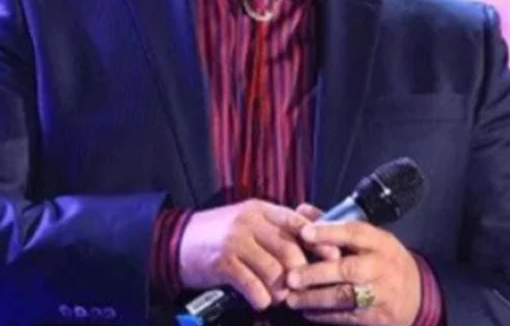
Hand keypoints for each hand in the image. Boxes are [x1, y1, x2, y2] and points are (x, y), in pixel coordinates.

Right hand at [178, 199, 310, 310]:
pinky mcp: (223, 263)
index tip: (333, 258)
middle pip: (290, 249)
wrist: (176, 242)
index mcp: (261, 209)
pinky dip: (262, 299)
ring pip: (275, 270)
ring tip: (279, 297)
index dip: (319, 241)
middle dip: (300, 274)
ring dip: (281, 290)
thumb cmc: (219, 235)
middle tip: (300, 288)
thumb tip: (314, 236)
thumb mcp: (249, 222)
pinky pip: (253, 286)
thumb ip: (277, 227)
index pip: (298, 222)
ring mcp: (235, 241)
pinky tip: (260, 301)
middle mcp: (249, 222)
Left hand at [284, 207, 421, 325]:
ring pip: (346, 296)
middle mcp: (382, 267)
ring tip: (292, 298)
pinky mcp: (378, 318)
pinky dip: (325, 316)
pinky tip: (307, 312)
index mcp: (380, 242)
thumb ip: (334, 226)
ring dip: (315, 299)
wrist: (417, 295)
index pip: (355, 233)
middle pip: (348, 269)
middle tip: (291, 277)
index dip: (329, 232)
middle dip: (317, 273)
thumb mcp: (369, 239)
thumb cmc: (383, 260)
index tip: (304, 233)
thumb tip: (301, 210)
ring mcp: (382, 294)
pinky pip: (348, 317)